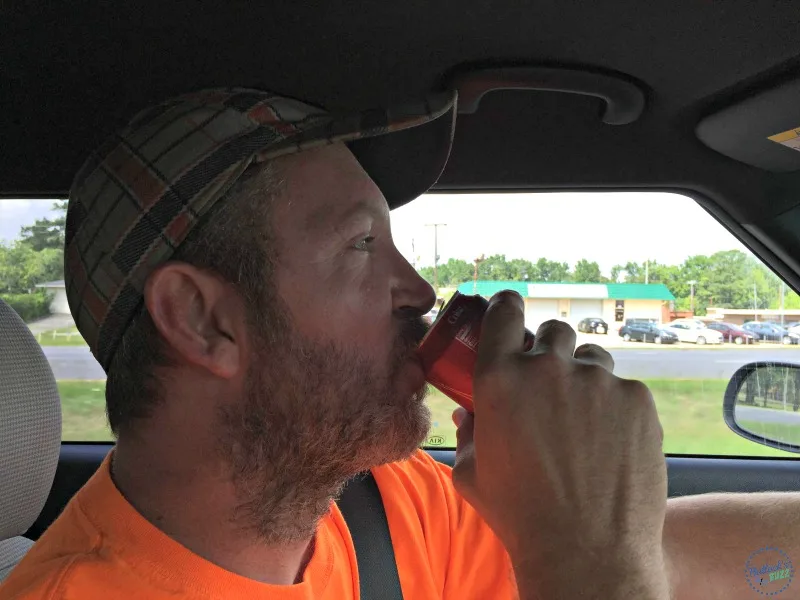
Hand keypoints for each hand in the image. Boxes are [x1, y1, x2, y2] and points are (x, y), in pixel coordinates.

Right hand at [451, 291, 669, 598]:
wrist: (586, 553)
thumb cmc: (521, 516)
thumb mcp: (472, 473)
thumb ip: (468, 431)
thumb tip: (469, 412)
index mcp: (500, 380)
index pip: (504, 311)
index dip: (507, 307)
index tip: (511, 311)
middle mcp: (548, 370)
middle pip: (553, 330)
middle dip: (550, 350)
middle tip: (550, 383)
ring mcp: (597, 382)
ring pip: (591, 358)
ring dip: (584, 376)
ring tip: (583, 418)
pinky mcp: (637, 399)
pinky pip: (623, 388)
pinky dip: (615, 406)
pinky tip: (610, 441)